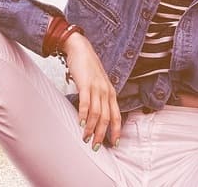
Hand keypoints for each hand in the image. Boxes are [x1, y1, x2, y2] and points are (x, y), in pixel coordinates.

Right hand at [63, 33, 120, 149]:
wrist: (81, 50)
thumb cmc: (88, 69)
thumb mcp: (98, 85)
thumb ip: (99, 99)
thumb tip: (96, 116)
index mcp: (111, 93)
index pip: (117, 116)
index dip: (116, 131)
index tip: (115, 144)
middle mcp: (107, 92)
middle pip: (107, 118)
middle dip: (102, 135)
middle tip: (96, 147)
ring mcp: (97, 88)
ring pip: (97, 113)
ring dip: (91, 128)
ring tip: (85, 138)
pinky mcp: (86, 84)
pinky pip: (86, 102)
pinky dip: (84, 114)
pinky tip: (80, 123)